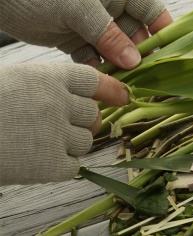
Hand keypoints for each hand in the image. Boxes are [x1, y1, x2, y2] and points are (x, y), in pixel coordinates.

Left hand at [0, 0, 172, 66]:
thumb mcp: (80, 8)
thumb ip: (109, 35)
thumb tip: (134, 61)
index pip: (151, 9)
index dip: (164, 30)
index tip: (171, 53)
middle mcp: (110, 7)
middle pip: (135, 35)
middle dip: (138, 55)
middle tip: (142, 76)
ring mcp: (94, 25)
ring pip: (115, 50)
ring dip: (117, 66)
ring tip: (121, 82)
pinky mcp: (79, 39)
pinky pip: (95, 57)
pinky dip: (96, 68)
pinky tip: (95, 76)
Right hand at [0, 63, 128, 184]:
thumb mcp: (17, 81)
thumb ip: (50, 88)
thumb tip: (80, 98)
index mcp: (50, 77)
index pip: (95, 81)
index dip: (111, 89)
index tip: (123, 96)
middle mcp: (60, 103)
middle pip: (92, 115)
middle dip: (84, 121)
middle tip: (61, 125)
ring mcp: (57, 134)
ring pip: (86, 140)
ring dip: (71, 143)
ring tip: (41, 142)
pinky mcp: (50, 165)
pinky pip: (72, 165)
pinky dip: (61, 165)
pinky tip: (38, 159)